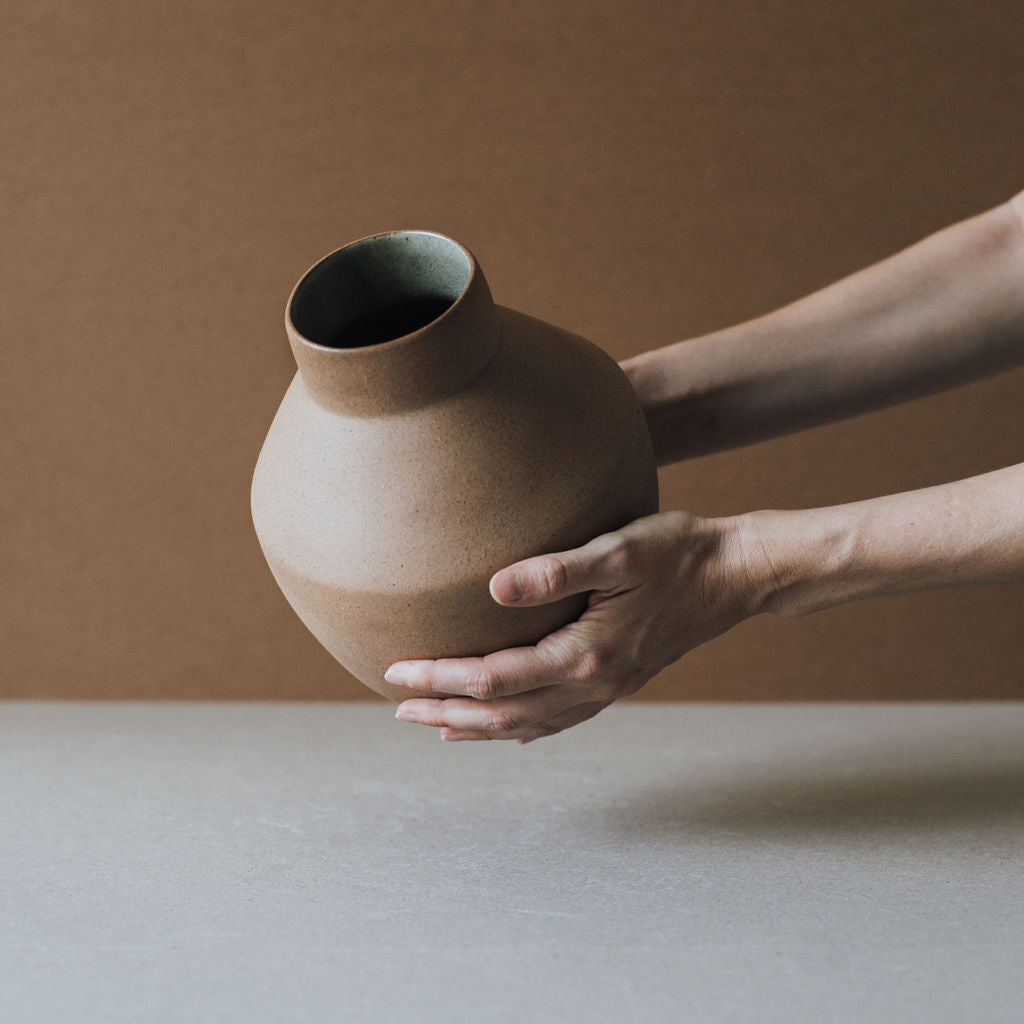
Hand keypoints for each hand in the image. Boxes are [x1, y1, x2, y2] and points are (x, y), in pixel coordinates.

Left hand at [386, 510, 769, 742]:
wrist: (738, 575)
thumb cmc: (679, 553)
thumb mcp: (619, 550)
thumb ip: (556, 571)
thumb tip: (493, 588)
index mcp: (586, 655)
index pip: (495, 678)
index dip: (441, 678)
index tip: (396, 672)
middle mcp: (594, 684)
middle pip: (504, 714)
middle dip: (447, 711)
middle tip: (399, 709)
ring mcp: (609, 689)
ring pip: (530, 724)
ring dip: (479, 727)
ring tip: (438, 726)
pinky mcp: (620, 681)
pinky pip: (561, 719)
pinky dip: (524, 729)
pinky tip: (510, 732)